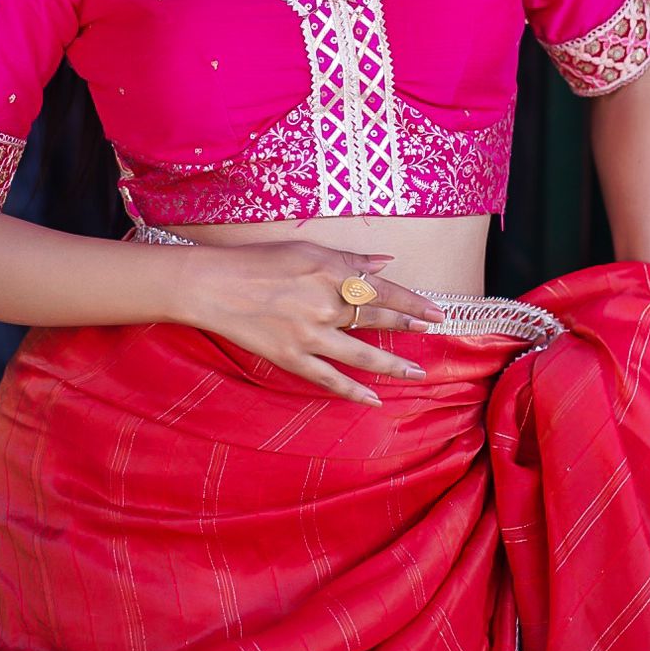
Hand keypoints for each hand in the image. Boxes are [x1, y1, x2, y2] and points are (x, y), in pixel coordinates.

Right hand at [179, 240, 448, 405]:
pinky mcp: (293, 358)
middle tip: (435, 331)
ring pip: (363, 355)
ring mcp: (311, 336)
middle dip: (410, 326)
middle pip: (378, 319)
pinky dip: (354, 391)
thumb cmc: (258, 261)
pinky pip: (330, 380)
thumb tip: (385, 263)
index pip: (383, 290)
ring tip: (417, 373)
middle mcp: (326, 306)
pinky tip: (373, 399)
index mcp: (331, 274)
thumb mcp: (307, 250)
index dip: (412, 301)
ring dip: (393, 365)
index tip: (435, 310)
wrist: (214, 286)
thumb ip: (348, 260)